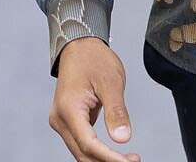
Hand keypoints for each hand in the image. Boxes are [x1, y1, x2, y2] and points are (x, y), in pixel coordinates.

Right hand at [48, 36, 142, 161]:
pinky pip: (82, 142)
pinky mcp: (68, 121)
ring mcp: (62, 121)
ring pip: (81, 151)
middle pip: (82, 153)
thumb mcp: (111, 81)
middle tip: (135, 161)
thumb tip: (123, 139)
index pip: (89, 144)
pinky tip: (116, 153)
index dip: (109, 158)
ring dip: (103, 159)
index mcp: (68, 109)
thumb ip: (116, 111)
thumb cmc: (94, 58)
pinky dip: (98, 150)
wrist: (80, 45)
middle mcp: (60, 119)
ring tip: (129, 158)